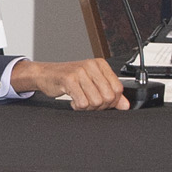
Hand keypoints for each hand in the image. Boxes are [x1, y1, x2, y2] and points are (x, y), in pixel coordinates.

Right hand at [11, 58, 129, 109]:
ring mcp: (80, 72)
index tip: (102, 102)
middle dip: (100, 106)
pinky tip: (73, 101)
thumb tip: (125, 105)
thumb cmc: (69, 79)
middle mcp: (91, 65)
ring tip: (80, 100)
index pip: (118, 88)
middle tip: (90, 103)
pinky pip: (82, 103)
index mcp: (100, 64)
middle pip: (108, 97)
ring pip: (96, 101)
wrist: (45, 74)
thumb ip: (110, 94)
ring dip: (88, 107)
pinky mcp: (69, 80)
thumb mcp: (92, 83)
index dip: (113, 101)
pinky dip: (78, 107)